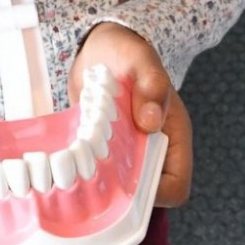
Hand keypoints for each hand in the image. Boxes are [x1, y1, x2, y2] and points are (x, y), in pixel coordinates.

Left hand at [69, 22, 192, 206]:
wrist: (100, 50)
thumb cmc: (127, 53)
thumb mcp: (140, 60)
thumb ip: (151, 84)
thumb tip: (151, 120)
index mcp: (174, 136)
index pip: (176, 187)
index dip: (155, 192)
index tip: (124, 177)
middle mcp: (154, 151)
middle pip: (146, 194)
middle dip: (120, 189)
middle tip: (92, 170)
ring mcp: (130, 154)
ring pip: (121, 189)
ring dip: (100, 182)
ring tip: (77, 163)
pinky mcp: (107, 154)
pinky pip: (100, 176)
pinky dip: (85, 173)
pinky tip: (68, 159)